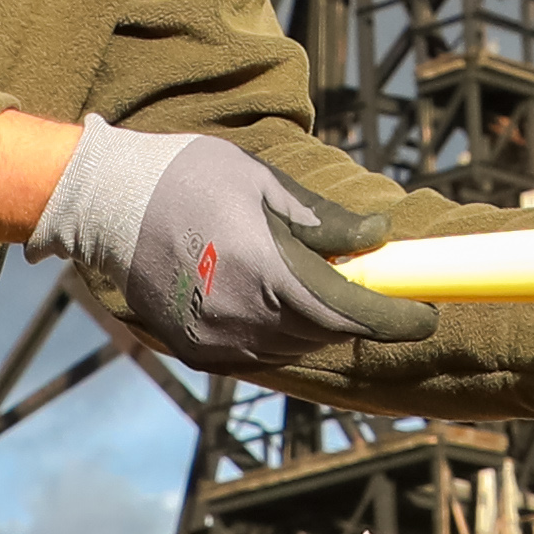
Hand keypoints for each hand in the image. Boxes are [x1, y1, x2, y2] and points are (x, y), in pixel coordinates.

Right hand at [32, 124, 439, 375]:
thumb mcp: (264, 183)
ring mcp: (215, 340)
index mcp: (266, 272)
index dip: (395, 321)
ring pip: (292, 349)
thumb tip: (379, 234)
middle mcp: (242, 317)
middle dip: (355, 315)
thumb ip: (323, 220)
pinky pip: (255, 355)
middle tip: (367, 284)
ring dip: (316, 326)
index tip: (427, 317)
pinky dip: (277, 336)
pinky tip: (272, 303)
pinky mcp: (194, 350)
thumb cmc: (189, 178)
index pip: (349, 314)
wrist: (107, 202)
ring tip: (313, 285)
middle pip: (324, 334)